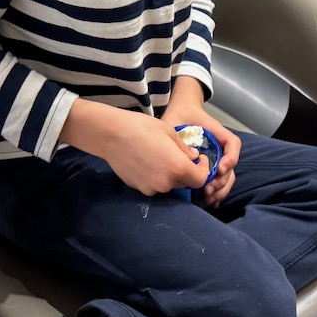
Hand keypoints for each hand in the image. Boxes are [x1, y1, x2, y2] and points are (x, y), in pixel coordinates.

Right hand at [61, 101, 207, 196]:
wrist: (112, 134)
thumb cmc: (142, 127)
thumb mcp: (170, 132)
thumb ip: (185, 149)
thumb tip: (193, 158)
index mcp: (178, 168)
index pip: (200, 180)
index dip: (203, 170)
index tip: (200, 159)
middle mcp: (166, 183)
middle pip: (184, 183)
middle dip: (186, 171)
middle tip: (179, 156)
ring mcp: (151, 188)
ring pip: (168, 185)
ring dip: (170, 175)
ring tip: (160, 157)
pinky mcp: (138, 188)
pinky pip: (154, 185)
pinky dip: (156, 177)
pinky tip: (147, 162)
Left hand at [162, 82, 242, 209]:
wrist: (180, 112)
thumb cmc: (179, 115)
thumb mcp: (177, 121)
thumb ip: (176, 136)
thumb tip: (178, 158)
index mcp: (217, 133)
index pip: (233, 144)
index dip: (229, 158)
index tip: (218, 169)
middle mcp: (221, 146)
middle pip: (231, 167)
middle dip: (222, 181)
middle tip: (207, 190)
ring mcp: (217, 157)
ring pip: (227, 177)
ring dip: (220, 190)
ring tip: (208, 199)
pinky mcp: (211, 166)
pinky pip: (220, 181)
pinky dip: (218, 192)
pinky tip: (209, 202)